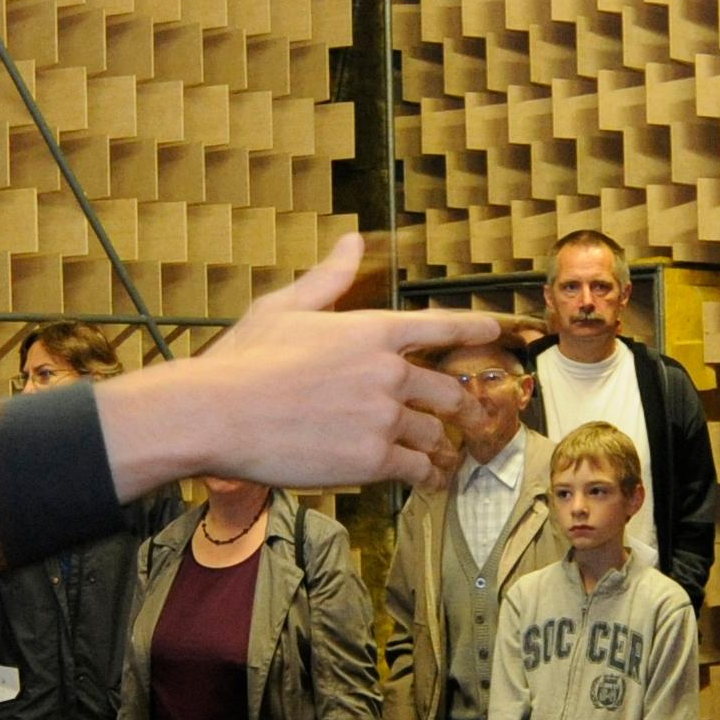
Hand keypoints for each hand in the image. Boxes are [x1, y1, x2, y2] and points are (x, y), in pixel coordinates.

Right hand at [95, 235, 498, 494]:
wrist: (218, 413)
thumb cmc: (243, 359)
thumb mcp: (285, 306)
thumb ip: (329, 277)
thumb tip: (352, 238)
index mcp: (372, 328)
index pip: (441, 325)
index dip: (476, 328)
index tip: (500, 332)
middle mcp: (388, 370)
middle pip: (448, 389)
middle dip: (466, 407)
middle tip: (476, 419)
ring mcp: (384, 415)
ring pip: (435, 435)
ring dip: (444, 449)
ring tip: (447, 460)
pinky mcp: (372, 458)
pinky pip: (417, 469)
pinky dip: (427, 476)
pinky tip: (429, 481)